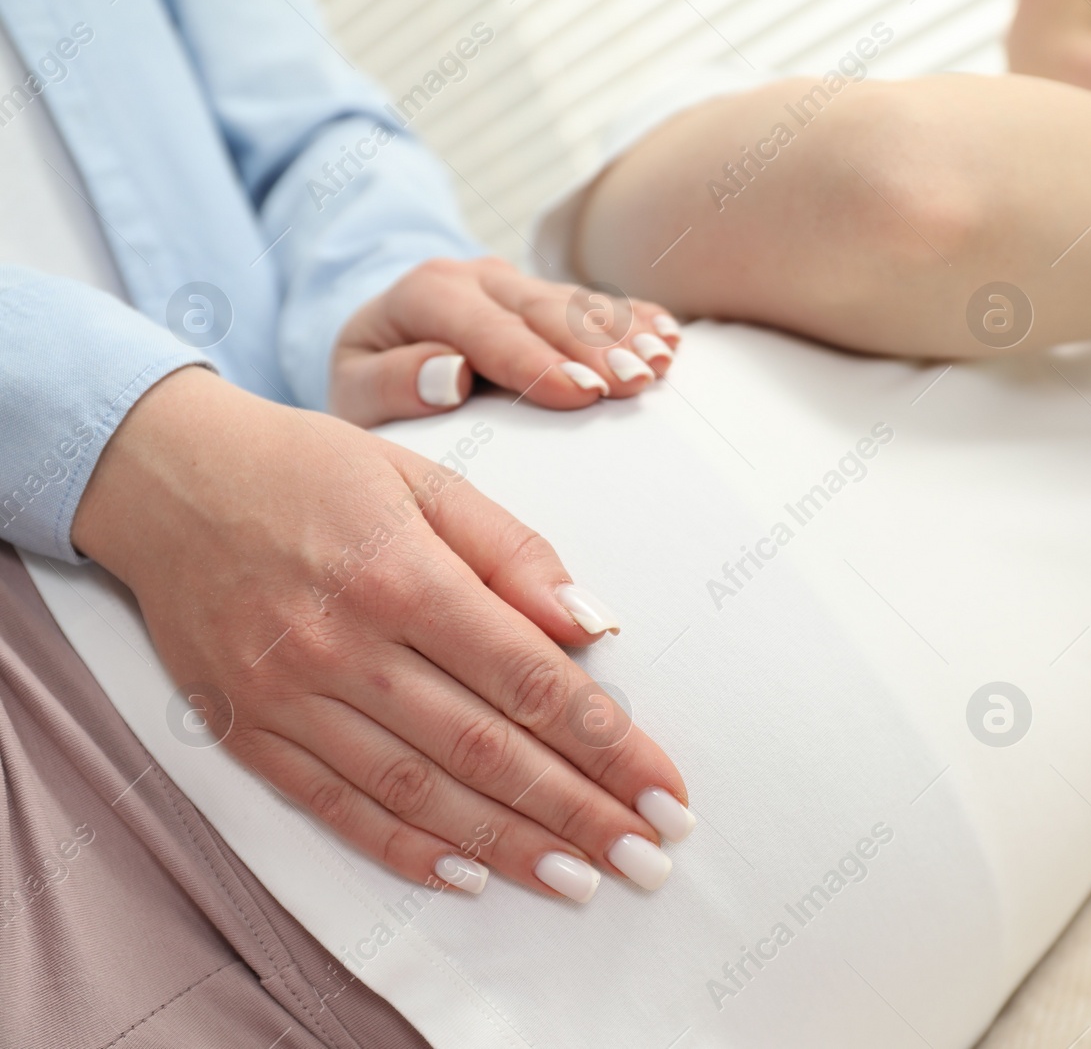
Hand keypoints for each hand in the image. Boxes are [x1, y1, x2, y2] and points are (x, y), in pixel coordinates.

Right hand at [73, 367, 693, 899]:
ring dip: (508, 843)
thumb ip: (515, 553)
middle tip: (648, 858)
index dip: (608, 744)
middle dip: (579, 811)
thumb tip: (594, 627)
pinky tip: (470, 876)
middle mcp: (345, 643)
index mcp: (403, 573)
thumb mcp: (425, 480)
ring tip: (582, 879)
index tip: (665, 789)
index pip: (529, 678)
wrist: (165, 478)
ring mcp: (289, 694)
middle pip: (485, 747)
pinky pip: (335, 805)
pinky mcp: (247, 728)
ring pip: (417, 789)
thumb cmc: (313, 470)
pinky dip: (405, 847)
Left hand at [329, 257, 681, 426]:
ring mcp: (516, 283)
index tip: (580, 395)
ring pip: (577, 304)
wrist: (380, 341)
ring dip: (625, 333)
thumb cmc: (370, 380)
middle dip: (593, 347)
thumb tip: (447, 374)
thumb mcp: (351, 391)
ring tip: (663, 360)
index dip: (536, 363)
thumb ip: (388, 383)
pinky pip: (597, 304)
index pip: (486, 331)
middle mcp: (477, 279)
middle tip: (636, 381)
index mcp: (425, 295)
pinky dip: (635, 319)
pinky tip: (670, 335)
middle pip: (543, 312)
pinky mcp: (545, 297)